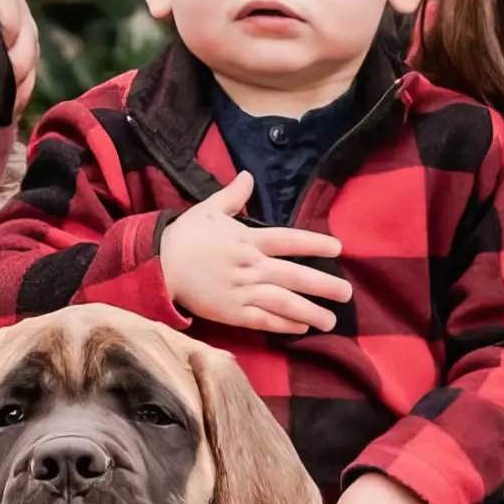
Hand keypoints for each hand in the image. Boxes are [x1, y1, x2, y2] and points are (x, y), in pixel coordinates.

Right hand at [155, 182, 348, 338]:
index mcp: (247, 240)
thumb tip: (248, 175)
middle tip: (347, 293)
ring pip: (283, 302)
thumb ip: (233, 194)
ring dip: (310, 311)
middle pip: (294, 276)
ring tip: (331, 319)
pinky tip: (301, 327)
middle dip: (323, 285)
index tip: (337, 249)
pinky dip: (283, 324)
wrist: (157, 265)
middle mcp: (250, 266)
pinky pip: (262, 320)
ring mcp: (241, 291)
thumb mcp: (208, 209)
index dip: (314, 244)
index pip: (288, 241)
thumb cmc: (185, 236)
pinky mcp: (231, 312)